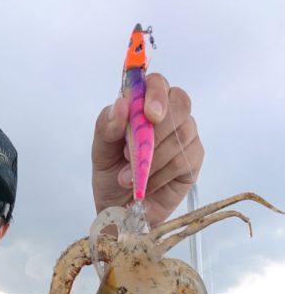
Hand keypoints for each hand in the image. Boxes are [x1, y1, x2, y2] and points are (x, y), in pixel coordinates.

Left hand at [91, 73, 203, 226]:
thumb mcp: (100, 151)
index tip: (149, 115)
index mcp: (144, 104)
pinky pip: (184, 159)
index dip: (156, 94)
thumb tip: (121, 104)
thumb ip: (106, 126)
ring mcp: (185, 136)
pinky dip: (161, 174)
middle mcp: (169, 115)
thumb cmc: (111, 176)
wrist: (120, 210)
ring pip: (182, 134)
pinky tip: (145, 184)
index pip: (158, 83)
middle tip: (130, 153)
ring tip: (128, 178)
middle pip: (179, 103)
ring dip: (152, 159)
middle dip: (159, 129)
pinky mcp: (193, 160)